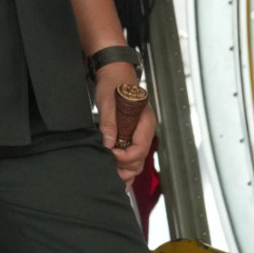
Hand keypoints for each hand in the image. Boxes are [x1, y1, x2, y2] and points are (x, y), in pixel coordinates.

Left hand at [94, 61, 154, 184]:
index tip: (110, 154)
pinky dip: (126, 165)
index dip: (125, 157)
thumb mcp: (108, 102)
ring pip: (137, 159)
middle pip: (140, 158)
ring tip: (113, 180)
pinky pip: (132, 154)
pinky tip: (119, 176)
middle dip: (126, 168)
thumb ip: (109, 123)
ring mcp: (139, 133)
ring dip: (126, 170)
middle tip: (110, 173)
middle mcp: (145, 130)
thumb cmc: (113, 83)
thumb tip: (109, 144)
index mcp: (145, 122)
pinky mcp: (132, 134)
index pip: (140, 148)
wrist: (114, 72)